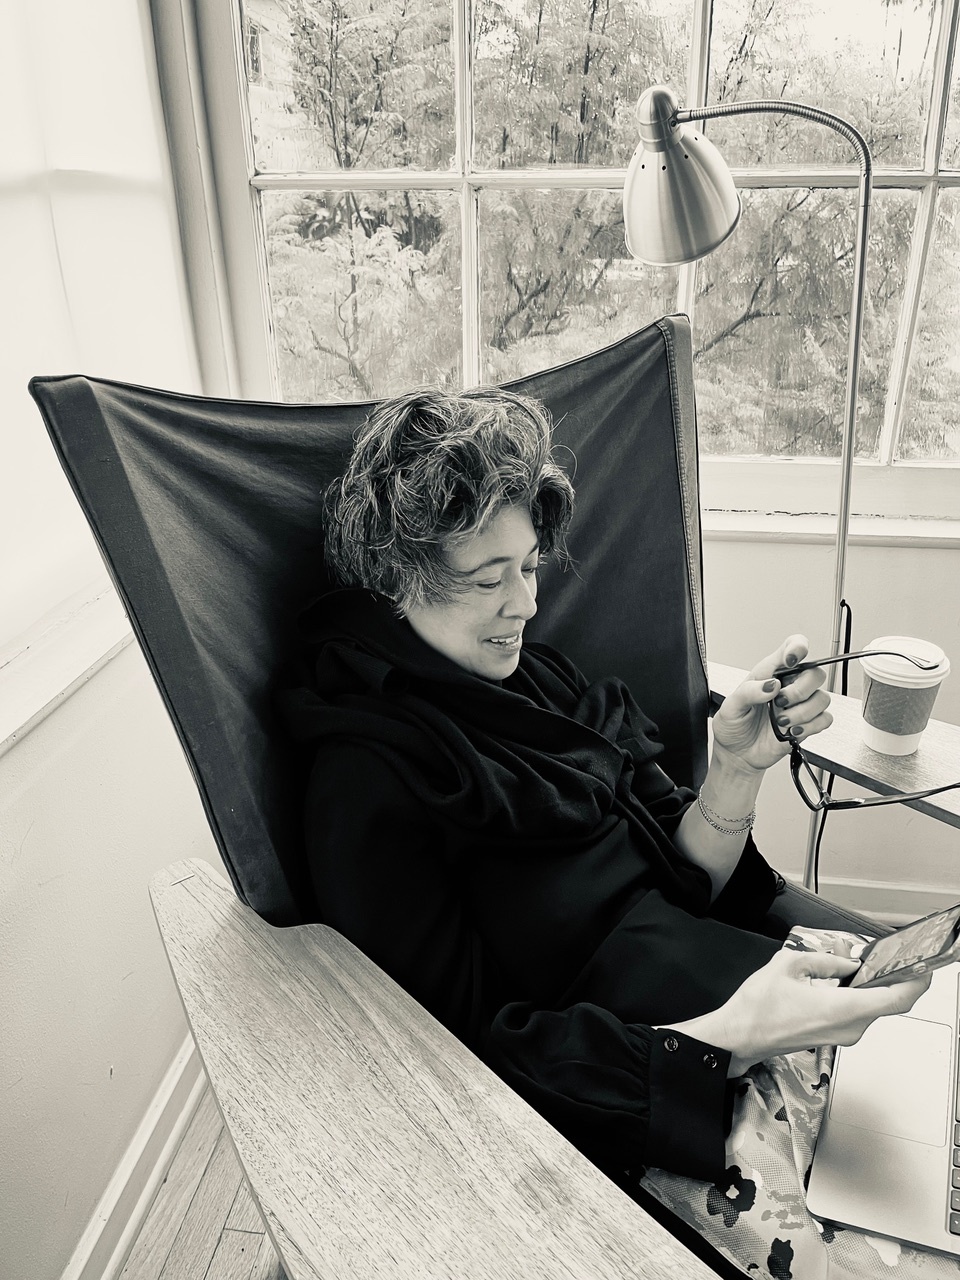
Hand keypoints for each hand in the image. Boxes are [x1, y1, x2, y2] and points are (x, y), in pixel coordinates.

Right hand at [705, 949, 931, 1075]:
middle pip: (886, 1003)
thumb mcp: (789, 966)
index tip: (925, 968)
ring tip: (853, 963)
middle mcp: (849, 1028)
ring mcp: (842, 1036)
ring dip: (869, 986)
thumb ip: (825, 961)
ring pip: (870, 1008)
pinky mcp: (832, 1037)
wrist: (738, 1038)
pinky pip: (855, 1014)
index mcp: (844, 1009)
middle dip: (889, 977)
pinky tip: (841, 980)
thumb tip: (847, 962)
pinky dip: (856, 996)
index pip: (897, 999)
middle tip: (884, 957)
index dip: (917, 982)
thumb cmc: (757, 1009)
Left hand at [711, 634, 832, 772]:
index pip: (792, 647)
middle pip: (815, 673)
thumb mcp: (731, 706)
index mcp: (770, 673)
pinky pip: (825, 719)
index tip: (792, 659)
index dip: (798, 647)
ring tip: (780, 721)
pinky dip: (810, 726)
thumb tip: (771, 685)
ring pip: (822, 698)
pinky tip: (791, 730)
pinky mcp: (807, 724)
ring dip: (801, 712)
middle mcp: (788, 686)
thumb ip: (749, 692)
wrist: (737, 753)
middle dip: (799, 690)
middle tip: (779, 701)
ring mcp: (799, 705)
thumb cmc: (733, 725)